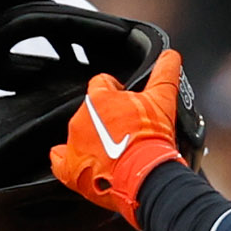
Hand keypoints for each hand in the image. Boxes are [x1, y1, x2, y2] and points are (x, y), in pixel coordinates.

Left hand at [50, 49, 186, 226]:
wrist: (146, 175)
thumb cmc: (152, 140)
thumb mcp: (163, 99)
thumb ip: (166, 73)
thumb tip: (171, 55)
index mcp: (99, 99)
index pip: (101, 83)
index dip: (116, 90)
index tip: (126, 103)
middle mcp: (81, 119)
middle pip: (91, 111)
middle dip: (107, 119)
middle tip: (125, 132)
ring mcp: (74, 144)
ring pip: (79, 135)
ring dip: (94, 140)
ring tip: (115, 151)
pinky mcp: (70, 168)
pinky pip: (59, 160)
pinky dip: (68, 160)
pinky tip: (86, 164)